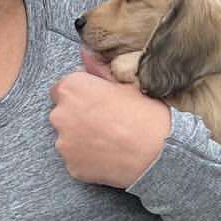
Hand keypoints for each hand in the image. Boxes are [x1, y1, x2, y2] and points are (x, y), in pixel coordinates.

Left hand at [49, 68, 171, 186]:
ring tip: (109, 140)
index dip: (80, 93)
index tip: (96, 100)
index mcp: (72, 89)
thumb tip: (85, 53)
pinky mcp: (71, 167)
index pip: (62, 88)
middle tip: (106, 121)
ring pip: (68, 138)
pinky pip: (76, 159)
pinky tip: (108, 155)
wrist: (159, 154)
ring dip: (82, 137)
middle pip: (63, 113)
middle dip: (78, 116)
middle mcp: (60, 115)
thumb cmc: (145, 115)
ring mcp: (64, 144)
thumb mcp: (127, 84)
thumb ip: (99, 69)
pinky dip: (87, 158)